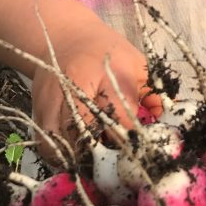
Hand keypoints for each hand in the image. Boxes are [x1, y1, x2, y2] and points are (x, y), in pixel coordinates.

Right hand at [30, 26, 161, 160]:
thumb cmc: (107, 52)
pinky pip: (46, 140)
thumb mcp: (136, 64)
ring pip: (60, 141)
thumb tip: (169, 121)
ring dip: (77, 158)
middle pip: (82, 132)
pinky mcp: (37, 108)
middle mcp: (70, 87)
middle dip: (99, 154)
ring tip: (96, 167)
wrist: (64, 37)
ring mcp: (50, 99)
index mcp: (99, 74)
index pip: (115, 116)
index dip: (129, 140)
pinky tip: (77, 158)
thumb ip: (152, 93)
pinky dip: (59, 154)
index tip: (141, 154)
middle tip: (117, 168)